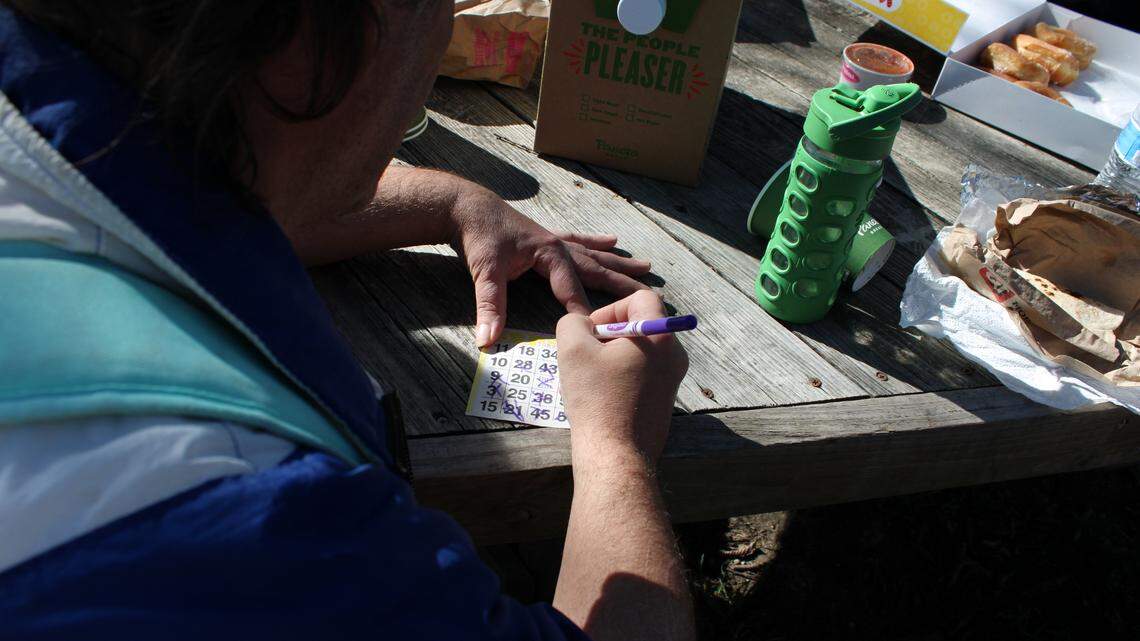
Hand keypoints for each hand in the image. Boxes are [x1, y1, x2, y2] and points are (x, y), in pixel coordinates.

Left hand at [449, 186, 651, 346]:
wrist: (468, 207)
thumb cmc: (479, 237)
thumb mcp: (483, 273)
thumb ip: (489, 306)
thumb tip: (488, 339)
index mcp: (550, 254)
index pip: (571, 290)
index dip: (583, 313)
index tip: (600, 332)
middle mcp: (559, 246)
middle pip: (596, 269)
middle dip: (623, 284)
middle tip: (650, 296)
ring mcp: (555, 240)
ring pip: (593, 255)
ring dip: (618, 263)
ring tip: (645, 266)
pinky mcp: (546, 237)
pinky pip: (578, 242)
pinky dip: (595, 243)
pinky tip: (611, 240)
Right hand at [556, 290, 688, 468]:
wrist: (616, 456)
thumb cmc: (596, 399)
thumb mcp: (572, 349)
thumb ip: (573, 322)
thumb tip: (583, 325)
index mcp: (660, 336)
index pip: (641, 299)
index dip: (611, 308)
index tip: (592, 333)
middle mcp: (675, 355)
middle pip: (640, 325)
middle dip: (609, 335)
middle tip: (587, 356)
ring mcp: (673, 380)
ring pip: (640, 351)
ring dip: (612, 356)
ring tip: (591, 378)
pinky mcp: (665, 401)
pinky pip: (643, 374)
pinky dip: (622, 376)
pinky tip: (603, 397)